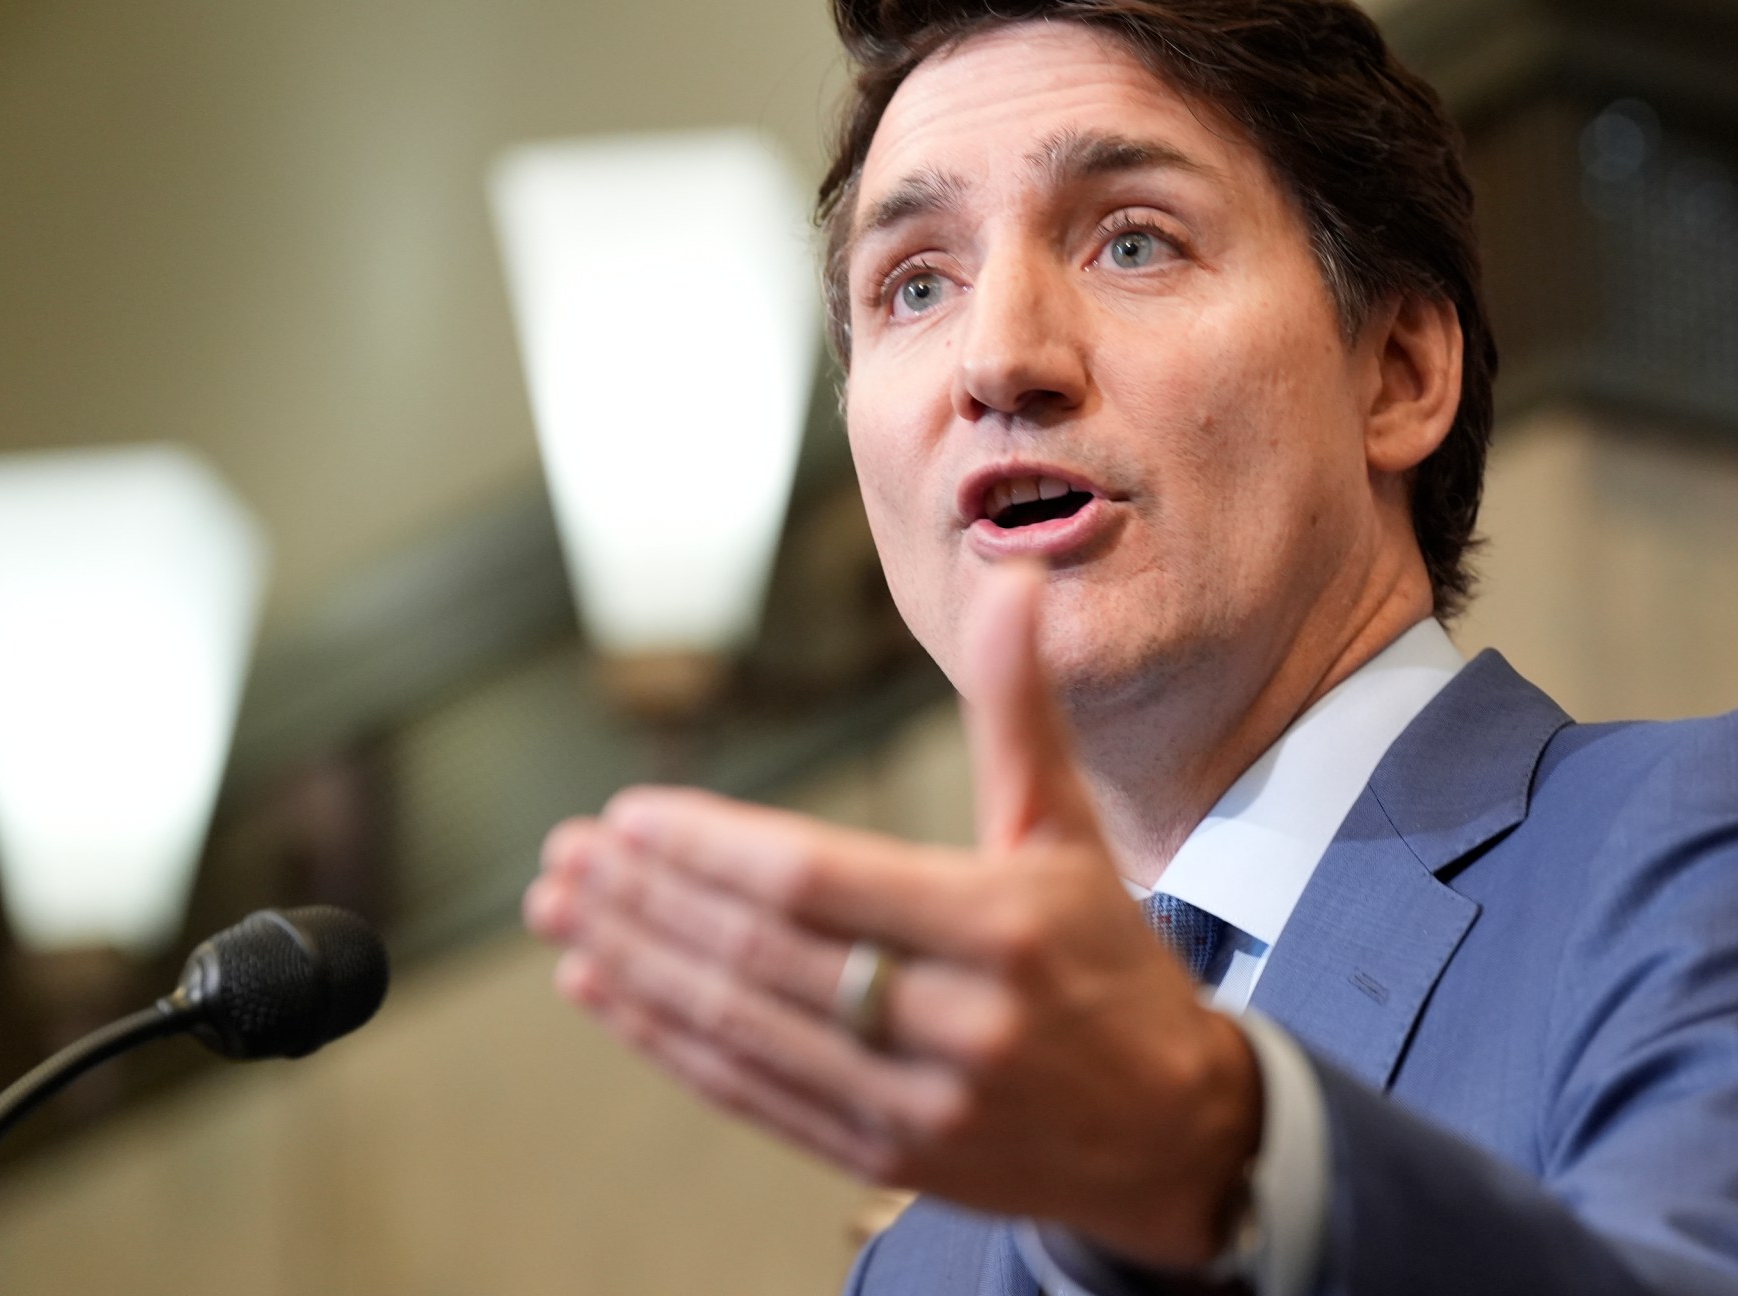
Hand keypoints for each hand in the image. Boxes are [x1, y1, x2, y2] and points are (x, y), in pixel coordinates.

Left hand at [522, 562, 1261, 1267]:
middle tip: (565, 857)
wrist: (1175, 1132)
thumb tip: (1013, 580)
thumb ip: (1019, 711)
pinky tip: (605, 991)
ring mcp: (915, 1101)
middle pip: (761, 952)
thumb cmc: (1111, 964)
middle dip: (646, 901)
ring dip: (634, 965)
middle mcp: (957, 1021)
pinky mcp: (885, 1157)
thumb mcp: (1069, 833)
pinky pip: (748, 1093)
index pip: (818, 879)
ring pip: (739, 1026)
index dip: (711, 847)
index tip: (630, 814)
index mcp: (1000, 927)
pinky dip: (665, 1040)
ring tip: (562, 914)